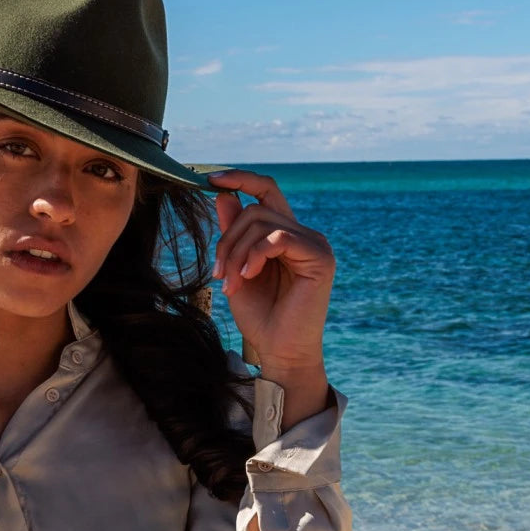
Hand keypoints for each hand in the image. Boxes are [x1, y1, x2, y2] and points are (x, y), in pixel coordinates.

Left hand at [210, 169, 333, 422]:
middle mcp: (303, 234)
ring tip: (231, 283)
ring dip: (236, 253)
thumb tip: (222, 195)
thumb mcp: (237, 269)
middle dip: (227, 239)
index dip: (240, 178)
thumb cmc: (261, 317)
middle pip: (255, 209)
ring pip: (261, 222)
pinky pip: (278, 237)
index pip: (266, 191)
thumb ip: (232, 234)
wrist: (279, 351)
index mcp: (285, 235)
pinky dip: (255, 255)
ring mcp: (314, 244)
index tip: (209, 179)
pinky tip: (248, 277)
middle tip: (218, 274)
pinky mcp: (320, 257)